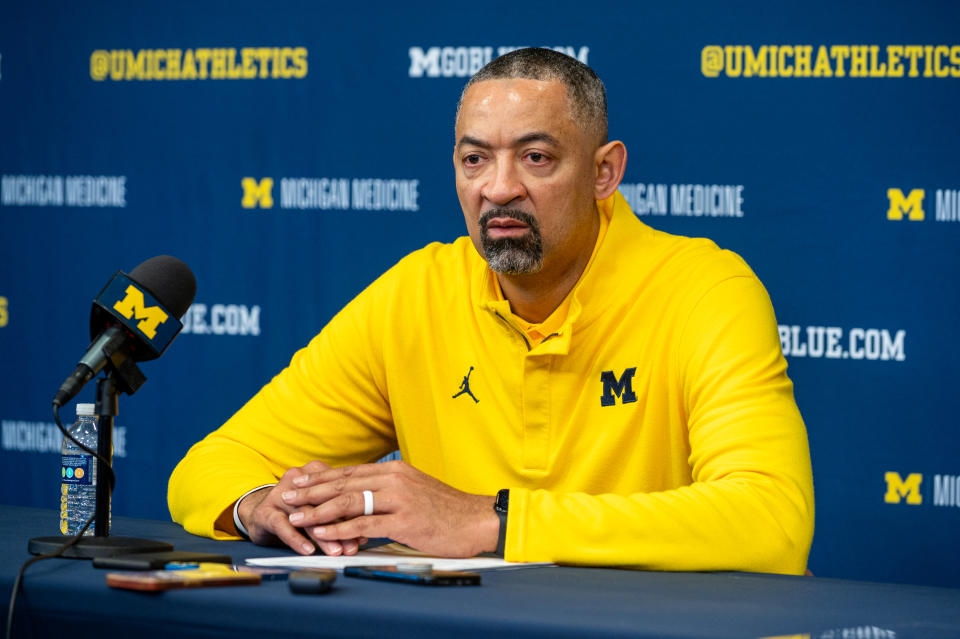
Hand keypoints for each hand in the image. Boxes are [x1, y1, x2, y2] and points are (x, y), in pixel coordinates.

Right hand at [236, 460, 364, 555]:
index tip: (367, 532)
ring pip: (305, 515)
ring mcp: (280, 494)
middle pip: (323, 503)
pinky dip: (297, 539)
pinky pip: (282, 525)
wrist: (262, 512)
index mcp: (316, 470)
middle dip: (341, 526)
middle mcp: (297, 479)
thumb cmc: (299, 509)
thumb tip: (363, 535)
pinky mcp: (265, 511)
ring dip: (322, 535)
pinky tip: (308, 550)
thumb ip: (340, 515)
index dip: (354, 512)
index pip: (338, 491)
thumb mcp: (320, 506)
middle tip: (354, 545)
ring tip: (335, 551)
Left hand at [280, 460, 499, 557]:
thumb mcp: (414, 492)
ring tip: (297, 516)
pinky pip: (365, 524)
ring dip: (319, 510)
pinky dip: (341, 529)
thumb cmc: (446, 511)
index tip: (298, 481)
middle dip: (311, 490)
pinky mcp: (405, 520)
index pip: (350, 472)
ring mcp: (399, 498)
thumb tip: (363, 498)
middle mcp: (394, 478)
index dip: (321, 477)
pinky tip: (324, 534)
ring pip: (350, 500)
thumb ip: (388, 492)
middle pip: (344, 482)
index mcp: (395, 470)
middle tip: (287, 495)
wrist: (476, 520)